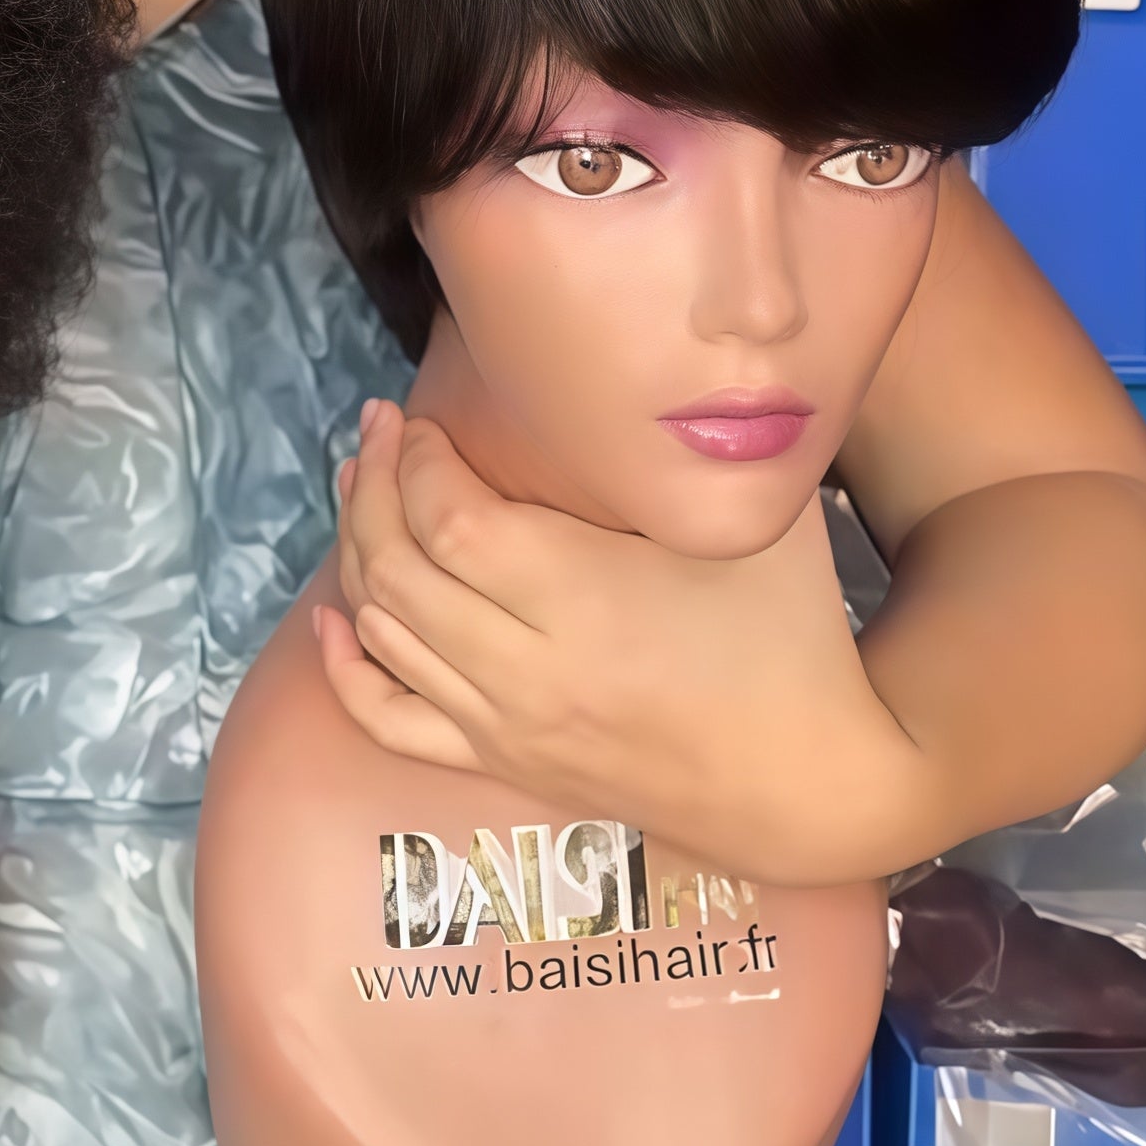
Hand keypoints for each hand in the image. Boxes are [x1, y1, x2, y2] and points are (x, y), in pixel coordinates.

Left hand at [315, 403, 928, 884]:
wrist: (812, 785)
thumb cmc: (792, 635)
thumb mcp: (756, 522)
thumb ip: (697, 449)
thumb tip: (660, 359)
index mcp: (583, 601)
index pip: (449, 523)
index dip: (415, 463)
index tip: (416, 420)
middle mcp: (527, 670)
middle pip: (399, 573)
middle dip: (371, 489)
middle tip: (376, 431)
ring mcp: (508, 726)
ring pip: (386, 636)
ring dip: (358, 554)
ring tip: (360, 486)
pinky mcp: (507, 765)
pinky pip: (394, 724)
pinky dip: (349, 668)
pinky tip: (333, 618)